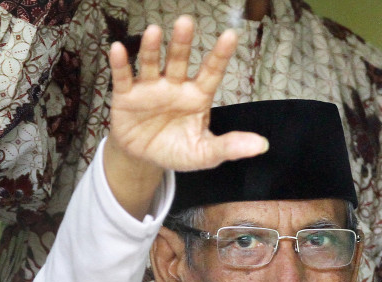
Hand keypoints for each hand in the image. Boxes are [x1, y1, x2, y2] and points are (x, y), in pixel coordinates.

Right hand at [104, 16, 267, 215]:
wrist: (144, 159)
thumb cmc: (178, 150)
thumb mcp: (205, 154)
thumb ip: (230, 147)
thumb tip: (262, 145)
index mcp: (197, 96)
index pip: (211, 72)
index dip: (220, 55)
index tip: (230, 35)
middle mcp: (174, 86)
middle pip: (179, 60)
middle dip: (182, 42)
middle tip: (186, 22)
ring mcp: (150, 88)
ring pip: (151, 63)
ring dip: (152, 47)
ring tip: (155, 31)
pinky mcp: (126, 97)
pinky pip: (123, 77)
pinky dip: (121, 64)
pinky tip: (119, 49)